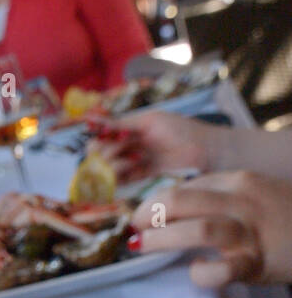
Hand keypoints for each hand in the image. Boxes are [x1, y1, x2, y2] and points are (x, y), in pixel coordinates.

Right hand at [89, 111, 223, 181]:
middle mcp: (129, 143)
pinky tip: (133, 169)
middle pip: (101, 153)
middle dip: (105, 153)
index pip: (100, 135)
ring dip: (115, 165)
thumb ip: (121, 123)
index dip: (97, 138)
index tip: (101, 139)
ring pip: (109, 167)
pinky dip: (121, 177)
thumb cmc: (181, 129)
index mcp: (130, 127)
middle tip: (122, 151)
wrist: (206, 150)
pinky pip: (122, 179)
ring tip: (133, 161)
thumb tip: (91, 118)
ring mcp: (135, 160)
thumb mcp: (149, 121)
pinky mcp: (143, 175)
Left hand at [132, 171, 291, 288]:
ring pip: (198, 229)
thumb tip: (172, 208)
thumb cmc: (284, 217)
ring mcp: (251, 233)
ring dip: (163, 239)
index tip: (139, 214)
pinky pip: (223, 270)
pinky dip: (203, 273)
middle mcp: (242, 202)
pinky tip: (195, 271)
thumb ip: (219, 197)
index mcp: (237, 181)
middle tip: (133, 227)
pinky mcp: (257, 263)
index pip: (185, 186)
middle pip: (182, 200)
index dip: (155, 199)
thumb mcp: (253, 194)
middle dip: (149, 213)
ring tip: (142, 245)